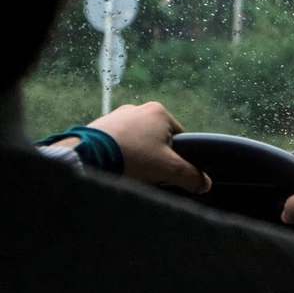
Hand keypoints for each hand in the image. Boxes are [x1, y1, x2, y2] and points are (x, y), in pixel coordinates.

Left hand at [86, 102, 211, 192]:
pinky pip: (117, 140)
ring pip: (136, 140)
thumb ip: (190, 176)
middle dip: (154, 155)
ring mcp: (116, 114)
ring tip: (128, 170)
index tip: (166, 170)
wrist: (88, 155)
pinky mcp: (99, 124)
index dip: (176, 156)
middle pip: (157, 138)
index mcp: (160, 112)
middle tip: (147, 172)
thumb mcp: (168, 169)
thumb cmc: (134, 156)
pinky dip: (118, 152)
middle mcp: (139, 107)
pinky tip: (114, 164)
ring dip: (135, 154)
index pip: (179, 137)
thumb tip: (205, 184)